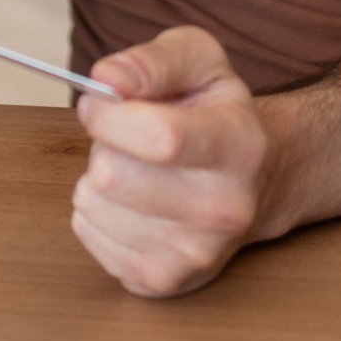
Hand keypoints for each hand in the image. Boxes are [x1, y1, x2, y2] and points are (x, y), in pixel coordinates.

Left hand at [71, 27, 268, 297]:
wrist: (254, 179)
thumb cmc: (214, 111)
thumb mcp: (198, 60)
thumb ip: (151, 61)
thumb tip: (106, 79)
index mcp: (240, 145)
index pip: (161, 137)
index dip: (110, 113)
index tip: (99, 100)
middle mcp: (225, 208)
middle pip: (112, 173)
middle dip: (104, 143)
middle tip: (128, 137)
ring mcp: (195, 253)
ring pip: (92, 202)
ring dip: (98, 176)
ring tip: (136, 167)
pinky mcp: (162, 280)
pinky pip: (86, 230)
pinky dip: (96, 209)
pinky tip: (132, 199)